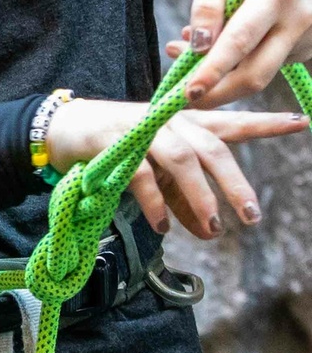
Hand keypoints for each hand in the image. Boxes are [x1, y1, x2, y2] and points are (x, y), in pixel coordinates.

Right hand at [45, 98, 306, 239]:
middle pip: (212, 148)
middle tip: (252, 216)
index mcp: (184, 124)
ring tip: (211, 228)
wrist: (63, 129)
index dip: (266, 124)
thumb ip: (184, 198)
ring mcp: (142, 130)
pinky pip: (143, 174)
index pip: (231, 122)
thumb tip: (209, 231)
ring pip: (183, 159)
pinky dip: (156, 202)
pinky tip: (162, 225)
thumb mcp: (157, 173)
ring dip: (200, 196)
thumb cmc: (117, 148)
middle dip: (235, 183)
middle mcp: (169, 122)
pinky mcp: (114, 143)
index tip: (302, 123)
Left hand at [177, 0, 311, 107]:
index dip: (213, 71)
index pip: (240, 43)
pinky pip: (269, 62)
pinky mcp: (310, 45)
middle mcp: (300, 19)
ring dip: (223, 73)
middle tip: (185, 98)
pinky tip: (220, 41)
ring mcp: (309, 35)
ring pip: (262, 71)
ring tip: (184, 49)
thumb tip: (197, 46)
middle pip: (257, 73)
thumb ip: (207, 7)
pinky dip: (241, 61)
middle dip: (219, 93)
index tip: (188, 92)